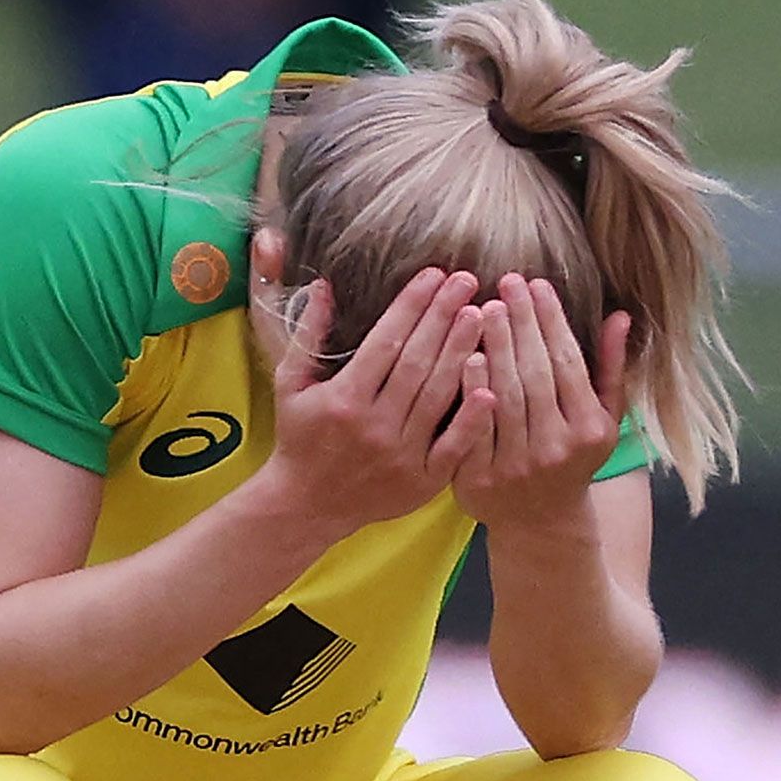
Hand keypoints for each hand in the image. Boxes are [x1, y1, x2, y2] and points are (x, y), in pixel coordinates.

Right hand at [260, 268, 487, 538]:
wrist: (305, 506)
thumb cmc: (299, 438)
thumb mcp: (290, 385)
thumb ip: (307, 335)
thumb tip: (323, 286)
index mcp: (344, 398)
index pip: (386, 341)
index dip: (412, 304)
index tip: (433, 274)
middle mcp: (374, 426)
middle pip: (418, 362)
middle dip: (443, 317)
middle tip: (467, 281)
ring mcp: (401, 456)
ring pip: (439, 396)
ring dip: (462, 352)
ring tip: (481, 315)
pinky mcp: (421, 482)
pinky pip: (454, 446)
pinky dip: (473, 418)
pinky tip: (490, 385)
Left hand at [449, 274, 630, 530]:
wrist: (540, 522)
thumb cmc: (572, 457)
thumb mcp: (602, 418)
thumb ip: (610, 368)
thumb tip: (619, 316)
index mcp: (589, 430)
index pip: (568, 363)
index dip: (552, 320)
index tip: (537, 284)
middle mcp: (556, 448)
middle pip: (535, 374)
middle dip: (521, 323)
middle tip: (506, 283)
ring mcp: (517, 467)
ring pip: (505, 396)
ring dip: (495, 347)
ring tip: (484, 308)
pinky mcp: (480, 480)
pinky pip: (475, 426)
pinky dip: (471, 390)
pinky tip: (467, 355)